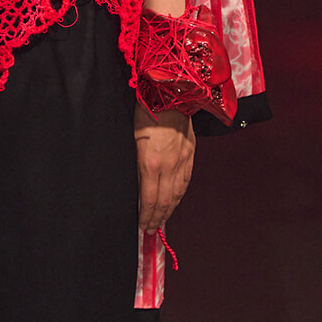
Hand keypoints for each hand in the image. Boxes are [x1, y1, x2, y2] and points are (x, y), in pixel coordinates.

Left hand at [134, 102, 194, 233]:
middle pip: (164, 200)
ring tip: (161, 220)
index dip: (146, 215)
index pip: (149, 199)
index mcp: (150, 163)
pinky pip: (186, 180)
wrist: (171, 93)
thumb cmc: (145, 111)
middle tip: (150, 229)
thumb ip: (134, 164)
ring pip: (177, 193)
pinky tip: (175, 200)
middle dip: (157, 217)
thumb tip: (133, 184)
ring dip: (169, 209)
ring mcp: (182, 160)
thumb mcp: (130, 139)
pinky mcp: (190, 153)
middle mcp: (168, 165)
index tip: (142, 224)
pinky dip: (180, 194)